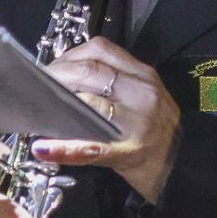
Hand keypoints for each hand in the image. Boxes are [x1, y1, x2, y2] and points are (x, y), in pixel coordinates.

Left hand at [36, 37, 182, 203]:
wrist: (179, 166)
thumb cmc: (155, 130)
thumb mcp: (143, 95)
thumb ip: (115, 81)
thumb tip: (68, 75)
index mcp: (143, 76)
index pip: (101, 50)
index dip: (69, 54)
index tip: (51, 65)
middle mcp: (142, 94)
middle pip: (91, 72)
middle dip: (57, 75)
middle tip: (36, 86)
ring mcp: (136, 123)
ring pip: (90, 104)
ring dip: (57, 105)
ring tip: (36, 108)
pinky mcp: (127, 152)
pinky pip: (90, 147)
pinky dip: (64, 148)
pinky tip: (43, 149)